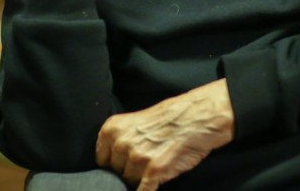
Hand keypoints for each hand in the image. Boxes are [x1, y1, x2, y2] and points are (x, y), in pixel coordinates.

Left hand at [96, 79, 234, 190]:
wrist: (196, 117)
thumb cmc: (169, 118)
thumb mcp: (135, 122)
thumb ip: (121, 139)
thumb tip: (113, 161)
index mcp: (112, 129)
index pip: (103, 160)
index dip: (116, 163)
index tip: (125, 162)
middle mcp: (121, 144)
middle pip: (117, 172)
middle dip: (129, 170)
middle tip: (146, 161)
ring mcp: (137, 158)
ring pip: (130, 182)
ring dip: (142, 178)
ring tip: (156, 166)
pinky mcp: (154, 171)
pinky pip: (143, 190)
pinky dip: (145, 190)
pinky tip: (153, 183)